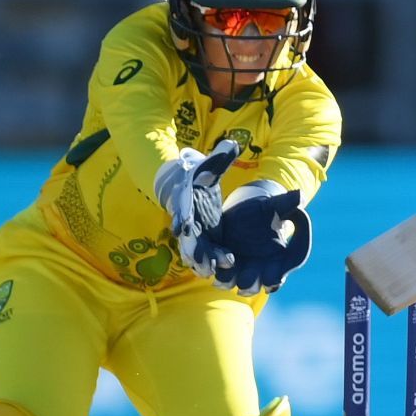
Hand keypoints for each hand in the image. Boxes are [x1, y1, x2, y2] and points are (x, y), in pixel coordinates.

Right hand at [153, 140, 240, 275]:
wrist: (186, 184)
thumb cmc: (198, 174)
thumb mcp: (209, 165)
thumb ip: (220, 157)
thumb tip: (233, 143)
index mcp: (187, 199)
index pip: (182, 209)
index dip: (183, 218)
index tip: (183, 228)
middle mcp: (187, 217)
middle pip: (188, 235)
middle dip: (194, 248)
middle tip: (203, 261)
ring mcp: (194, 229)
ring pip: (194, 247)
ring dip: (200, 259)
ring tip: (208, 272)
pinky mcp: (203, 236)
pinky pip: (203, 251)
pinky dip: (207, 260)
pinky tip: (213, 272)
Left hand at [214, 187, 312, 296]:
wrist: (242, 212)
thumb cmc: (264, 210)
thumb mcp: (273, 205)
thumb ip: (287, 203)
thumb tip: (300, 196)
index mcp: (280, 258)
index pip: (281, 274)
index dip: (275, 279)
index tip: (272, 279)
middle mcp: (264, 268)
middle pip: (258, 285)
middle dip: (252, 284)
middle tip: (244, 282)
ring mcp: (245, 269)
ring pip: (239, 284)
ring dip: (231, 282)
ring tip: (223, 277)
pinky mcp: (226, 266)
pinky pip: (222, 276)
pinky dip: (217, 273)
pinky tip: (213, 266)